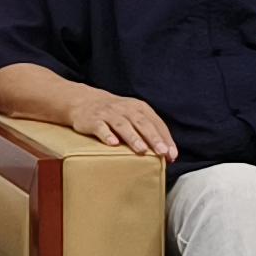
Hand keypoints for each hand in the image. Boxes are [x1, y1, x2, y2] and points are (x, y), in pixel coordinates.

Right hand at [63, 87, 177, 158]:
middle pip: (142, 123)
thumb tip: (168, 154)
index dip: (165, 138)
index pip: (156, 123)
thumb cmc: (115, 113)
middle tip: (162, 152)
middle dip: (153, 138)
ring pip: (123, 125)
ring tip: (142, 150)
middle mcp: (125, 109)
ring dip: (133, 137)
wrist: (84, 101)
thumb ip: (148, 131)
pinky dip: (107, 135)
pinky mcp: (93, 120)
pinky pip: (101, 127)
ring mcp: (108, 114)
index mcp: (139, 108)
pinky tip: (113, 144)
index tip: (172, 154)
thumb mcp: (133, 116)